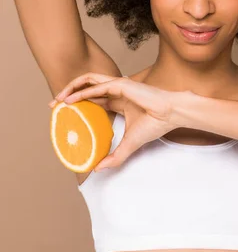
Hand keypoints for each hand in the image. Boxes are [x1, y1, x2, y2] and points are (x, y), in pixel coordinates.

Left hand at [50, 72, 175, 169]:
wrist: (169, 115)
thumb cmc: (155, 125)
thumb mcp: (129, 145)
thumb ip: (115, 157)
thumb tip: (98, 169)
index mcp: (118, 101)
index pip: (93, 99)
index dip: (78, 104)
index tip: (65, 113)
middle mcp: (116, 91)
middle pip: (87, 88)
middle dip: (69, 94)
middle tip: (54, 106)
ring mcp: (118, 86)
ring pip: (88, 81)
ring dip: (71, 88)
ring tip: (58, 100)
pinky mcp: (120, 84)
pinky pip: (97, 87)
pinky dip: (82, 92)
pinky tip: (71, 100)